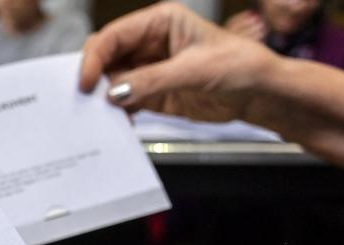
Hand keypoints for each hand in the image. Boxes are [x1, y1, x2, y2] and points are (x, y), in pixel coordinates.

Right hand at [78, 1, 276, 122]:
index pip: (114, 35)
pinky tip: (116, 123)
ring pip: (111, 81)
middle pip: (106, 56)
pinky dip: (116, 113)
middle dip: (93, 76)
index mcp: (159, 22)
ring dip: (102, 98)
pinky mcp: (152, 93)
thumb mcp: (194, 71)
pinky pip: (124, 101)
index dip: (94, 56)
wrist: (259, 94)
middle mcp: (149, 43)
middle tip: (84, 99)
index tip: (84, 81)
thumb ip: (152, 81)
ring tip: (97, 115)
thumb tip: (114, 93)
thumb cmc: (239, 66)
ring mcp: (148, 69)